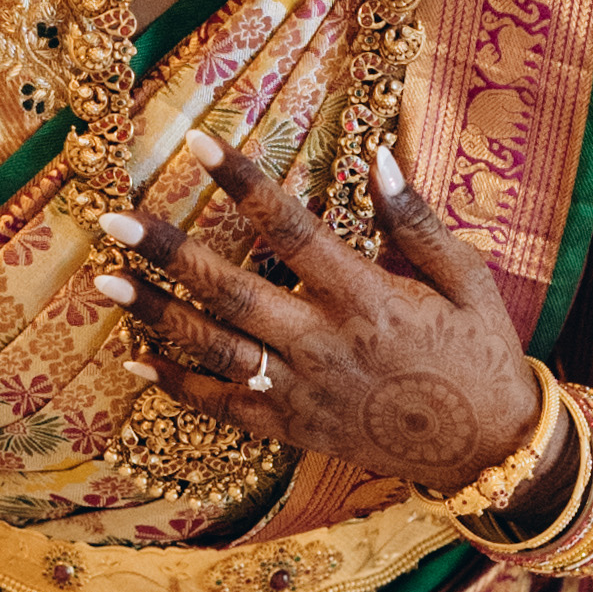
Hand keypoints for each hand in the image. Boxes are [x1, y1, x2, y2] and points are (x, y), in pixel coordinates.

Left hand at [96, 141, 552, 499]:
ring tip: (105, 283)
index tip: (198, 144)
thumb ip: (415, 221)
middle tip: (114, 219)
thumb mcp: (466, 278)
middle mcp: (325, 344)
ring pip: (215, 349)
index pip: (292, 229)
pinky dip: (177, 386)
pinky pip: (224, 407)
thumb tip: (377, 156)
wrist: (487, 447)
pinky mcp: (294, 428)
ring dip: (157, 316)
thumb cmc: (480, 351)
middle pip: (232, 291)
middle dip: (169, 253)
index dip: (243, 184)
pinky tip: (133, 362)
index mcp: (368, 298)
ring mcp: (303, 391)